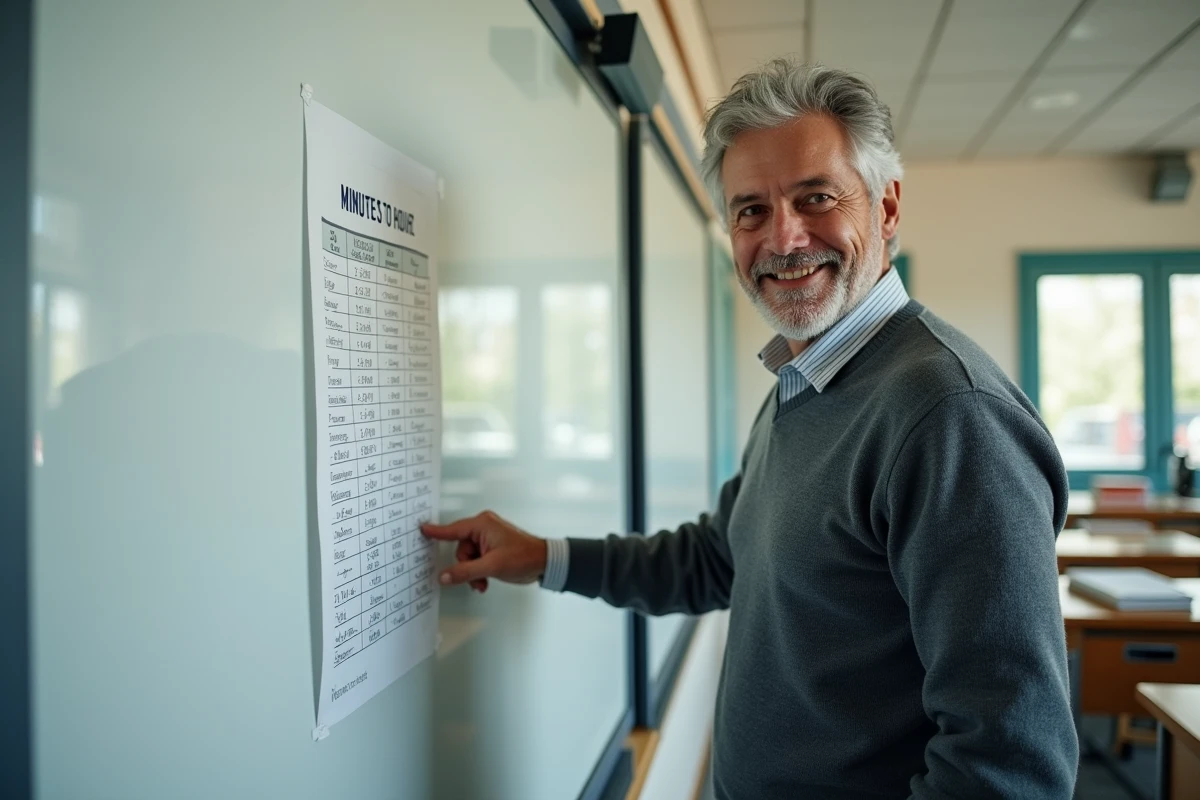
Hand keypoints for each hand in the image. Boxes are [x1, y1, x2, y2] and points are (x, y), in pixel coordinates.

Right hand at [421, 510, 547, 592]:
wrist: (544, 562)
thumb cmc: (523, 557)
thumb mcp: (491, 567)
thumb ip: (465, 572)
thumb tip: (443, 577)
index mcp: (482, 525)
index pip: (453, 529)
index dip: (436, 532)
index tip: (422, 529)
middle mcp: (483, 527)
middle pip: (461, 549)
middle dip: (466, 567)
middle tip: (478, 580)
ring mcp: (488, 537)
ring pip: (468, 557)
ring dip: (473, 572)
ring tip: (483, 582)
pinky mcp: (492, 546)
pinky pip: (476, 559)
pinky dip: (479, 571)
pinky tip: (486, 580)